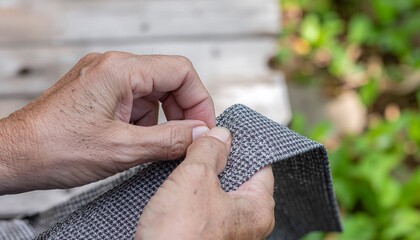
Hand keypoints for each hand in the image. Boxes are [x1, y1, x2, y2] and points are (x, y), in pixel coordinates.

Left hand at [0, 52, 214, 193]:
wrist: (12, 155)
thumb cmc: (54, 148)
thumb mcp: (122, 149)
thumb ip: (169, 140)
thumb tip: (200, 134)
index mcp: (120, 70)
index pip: (181, 72)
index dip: (199, 100)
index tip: (203, 128)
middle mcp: (112, 66)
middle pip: (168, 80)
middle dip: (181, 111)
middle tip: (185, 140)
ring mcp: (104, 78)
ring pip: (152, 93)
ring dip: (161, 119)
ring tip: (152, 145)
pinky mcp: (98, 92)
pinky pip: (134, 101)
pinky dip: (143, 122)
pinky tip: (133, 142)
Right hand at [136, 127, 274, 239]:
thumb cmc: (180, 236)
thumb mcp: (195, 179)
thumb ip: (210, 150)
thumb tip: (220, 134)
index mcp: (258, 209)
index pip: (260, 164)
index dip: (240, 144)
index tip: (221, 131)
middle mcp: (247, 224)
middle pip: (238, 178)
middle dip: (216, 159)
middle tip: (197, 143)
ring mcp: (226, 234)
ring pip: (217, 193)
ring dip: (200, 176)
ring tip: (184, 161)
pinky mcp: (205, 238)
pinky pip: (203, 209)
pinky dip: (192, 195)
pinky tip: (175, 186)